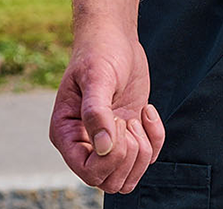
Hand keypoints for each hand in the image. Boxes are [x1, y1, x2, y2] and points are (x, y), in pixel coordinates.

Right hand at [48, 27, 165, 194]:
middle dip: (129, 155)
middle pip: (110, 181)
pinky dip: (156, 137)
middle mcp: (85, 144)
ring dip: (143, 150)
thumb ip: (97, 113)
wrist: (114, 39)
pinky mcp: (130, 134)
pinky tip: (147, 110)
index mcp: (66, 135)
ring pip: (129, 176)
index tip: (118, 122)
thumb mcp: (97, 79)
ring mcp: (109, 141)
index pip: (88, 172)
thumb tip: (104, 148)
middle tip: (128, 121)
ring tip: (136, 118)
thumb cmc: (99, 54)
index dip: (111, 157)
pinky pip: (148, 157)